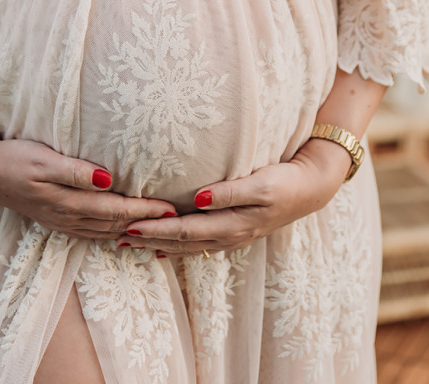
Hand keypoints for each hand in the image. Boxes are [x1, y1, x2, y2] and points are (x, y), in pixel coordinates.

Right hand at [0, 119, 176, 238]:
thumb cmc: (16, 158)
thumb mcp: (43, 160)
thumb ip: (75, 172)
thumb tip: (108, 179)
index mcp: (67, 202)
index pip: (115, 209)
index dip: (144, 210)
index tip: (169, 209)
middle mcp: (68, 217)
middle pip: (115, 224)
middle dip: (146, 223)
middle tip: (176, 219)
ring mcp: (62, 221)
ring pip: (105, 231)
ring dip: (132, 230)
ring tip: (157, 227)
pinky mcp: (57, 219)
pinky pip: (92, 232)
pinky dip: (112, 232)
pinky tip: (123, 232)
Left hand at [116, 138, 352, 256]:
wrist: (311, 187)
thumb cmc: (285, 180)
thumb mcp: (260, 183)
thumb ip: (229, 192)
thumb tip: (197, 198)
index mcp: (232, 224)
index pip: (185, 230)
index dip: (156, 229)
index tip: (130, 224)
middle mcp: (228, 236)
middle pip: (180, 242)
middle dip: (148, 239)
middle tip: (116, 236)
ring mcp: (231, 236)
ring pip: (186, 246)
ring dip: (157, 244)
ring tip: (130, 242)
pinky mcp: (233, 231)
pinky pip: (198, 244)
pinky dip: (176, 245)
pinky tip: (162, 248)